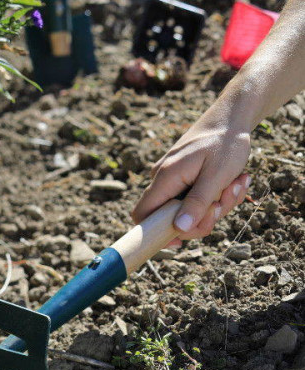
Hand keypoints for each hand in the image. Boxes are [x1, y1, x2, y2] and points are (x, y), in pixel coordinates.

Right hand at [131, 113, 251, 246]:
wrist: (231, 117)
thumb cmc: (225, 143)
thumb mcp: (217, 175)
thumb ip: (197, 203)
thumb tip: (179, 230)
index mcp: (165, 178)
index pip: (142, 214)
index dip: (155, 233)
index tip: (180, 241)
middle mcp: (163, 179)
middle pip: (170, 218)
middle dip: (201, 219)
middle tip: (224, 203)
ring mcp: (172, 179)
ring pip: (186, 210)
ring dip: (214, 207)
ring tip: (236, 185)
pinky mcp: (183, 178)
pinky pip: (194, 199)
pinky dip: (214, 198)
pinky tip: (233, 182)